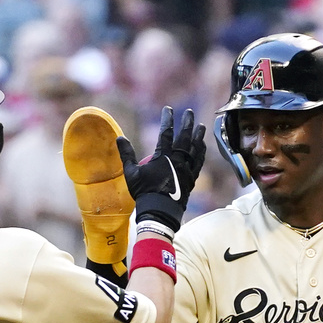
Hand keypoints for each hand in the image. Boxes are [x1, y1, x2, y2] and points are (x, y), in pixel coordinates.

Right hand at [117, 107, 205, 231]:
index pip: (166, 133)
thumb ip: (126, 154)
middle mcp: (177, 161)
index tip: (168, 110)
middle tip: (190, 113)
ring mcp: (186, 169)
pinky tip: (203, 146)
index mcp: (162, 157)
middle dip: (187, 123)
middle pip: (184, 138)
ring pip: (195, 149)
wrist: (159, 212)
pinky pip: (198, 162)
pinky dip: (201, 152)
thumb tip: (119, 138)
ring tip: (201, 126)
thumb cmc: (144, 193)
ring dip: (198, 136)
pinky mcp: (191, 178)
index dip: (167, 120)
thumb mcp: (131, 173)